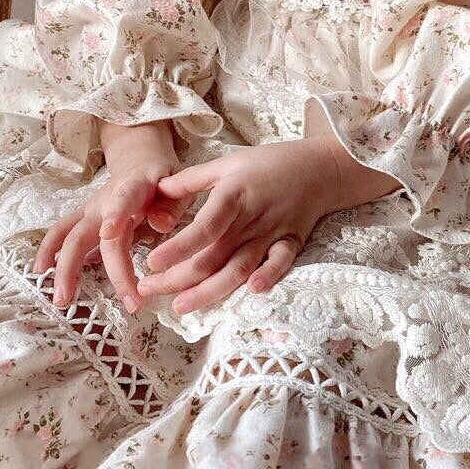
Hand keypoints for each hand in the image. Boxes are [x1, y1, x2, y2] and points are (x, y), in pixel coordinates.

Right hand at [34, 120, 184, 312]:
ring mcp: (91, 210)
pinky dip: (49, 252)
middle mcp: (105, 201)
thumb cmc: (165, 179)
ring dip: (62, 267)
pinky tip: (41, 274)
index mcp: (134, 189)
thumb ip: (172, 205)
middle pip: (89, 233)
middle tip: (108, 301)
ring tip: (61, 299)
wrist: (141, 161)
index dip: (115, 215)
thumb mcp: (180, 186)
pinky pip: (61, 234)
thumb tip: (160, 224)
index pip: (123, 201)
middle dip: (91, 266)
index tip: (108, 232)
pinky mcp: (84, 218)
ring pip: (68, 236)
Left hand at [137, 135, 401, 314]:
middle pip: (213, 255)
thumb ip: (193, 178)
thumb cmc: (269, 163)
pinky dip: (270, 275)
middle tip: (149, 290)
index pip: (203, 227)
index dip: (178, 247)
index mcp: (233, 195)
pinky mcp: (291, 242)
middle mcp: (252, 218)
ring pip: (240, 267)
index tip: (151, 262)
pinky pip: (281, 262)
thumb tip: (159, 188)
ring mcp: (273, 233)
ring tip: (183, 306)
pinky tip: (253, 292)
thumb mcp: (228, 162)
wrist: (320, 167)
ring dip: (211, 290)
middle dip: (179, 277)